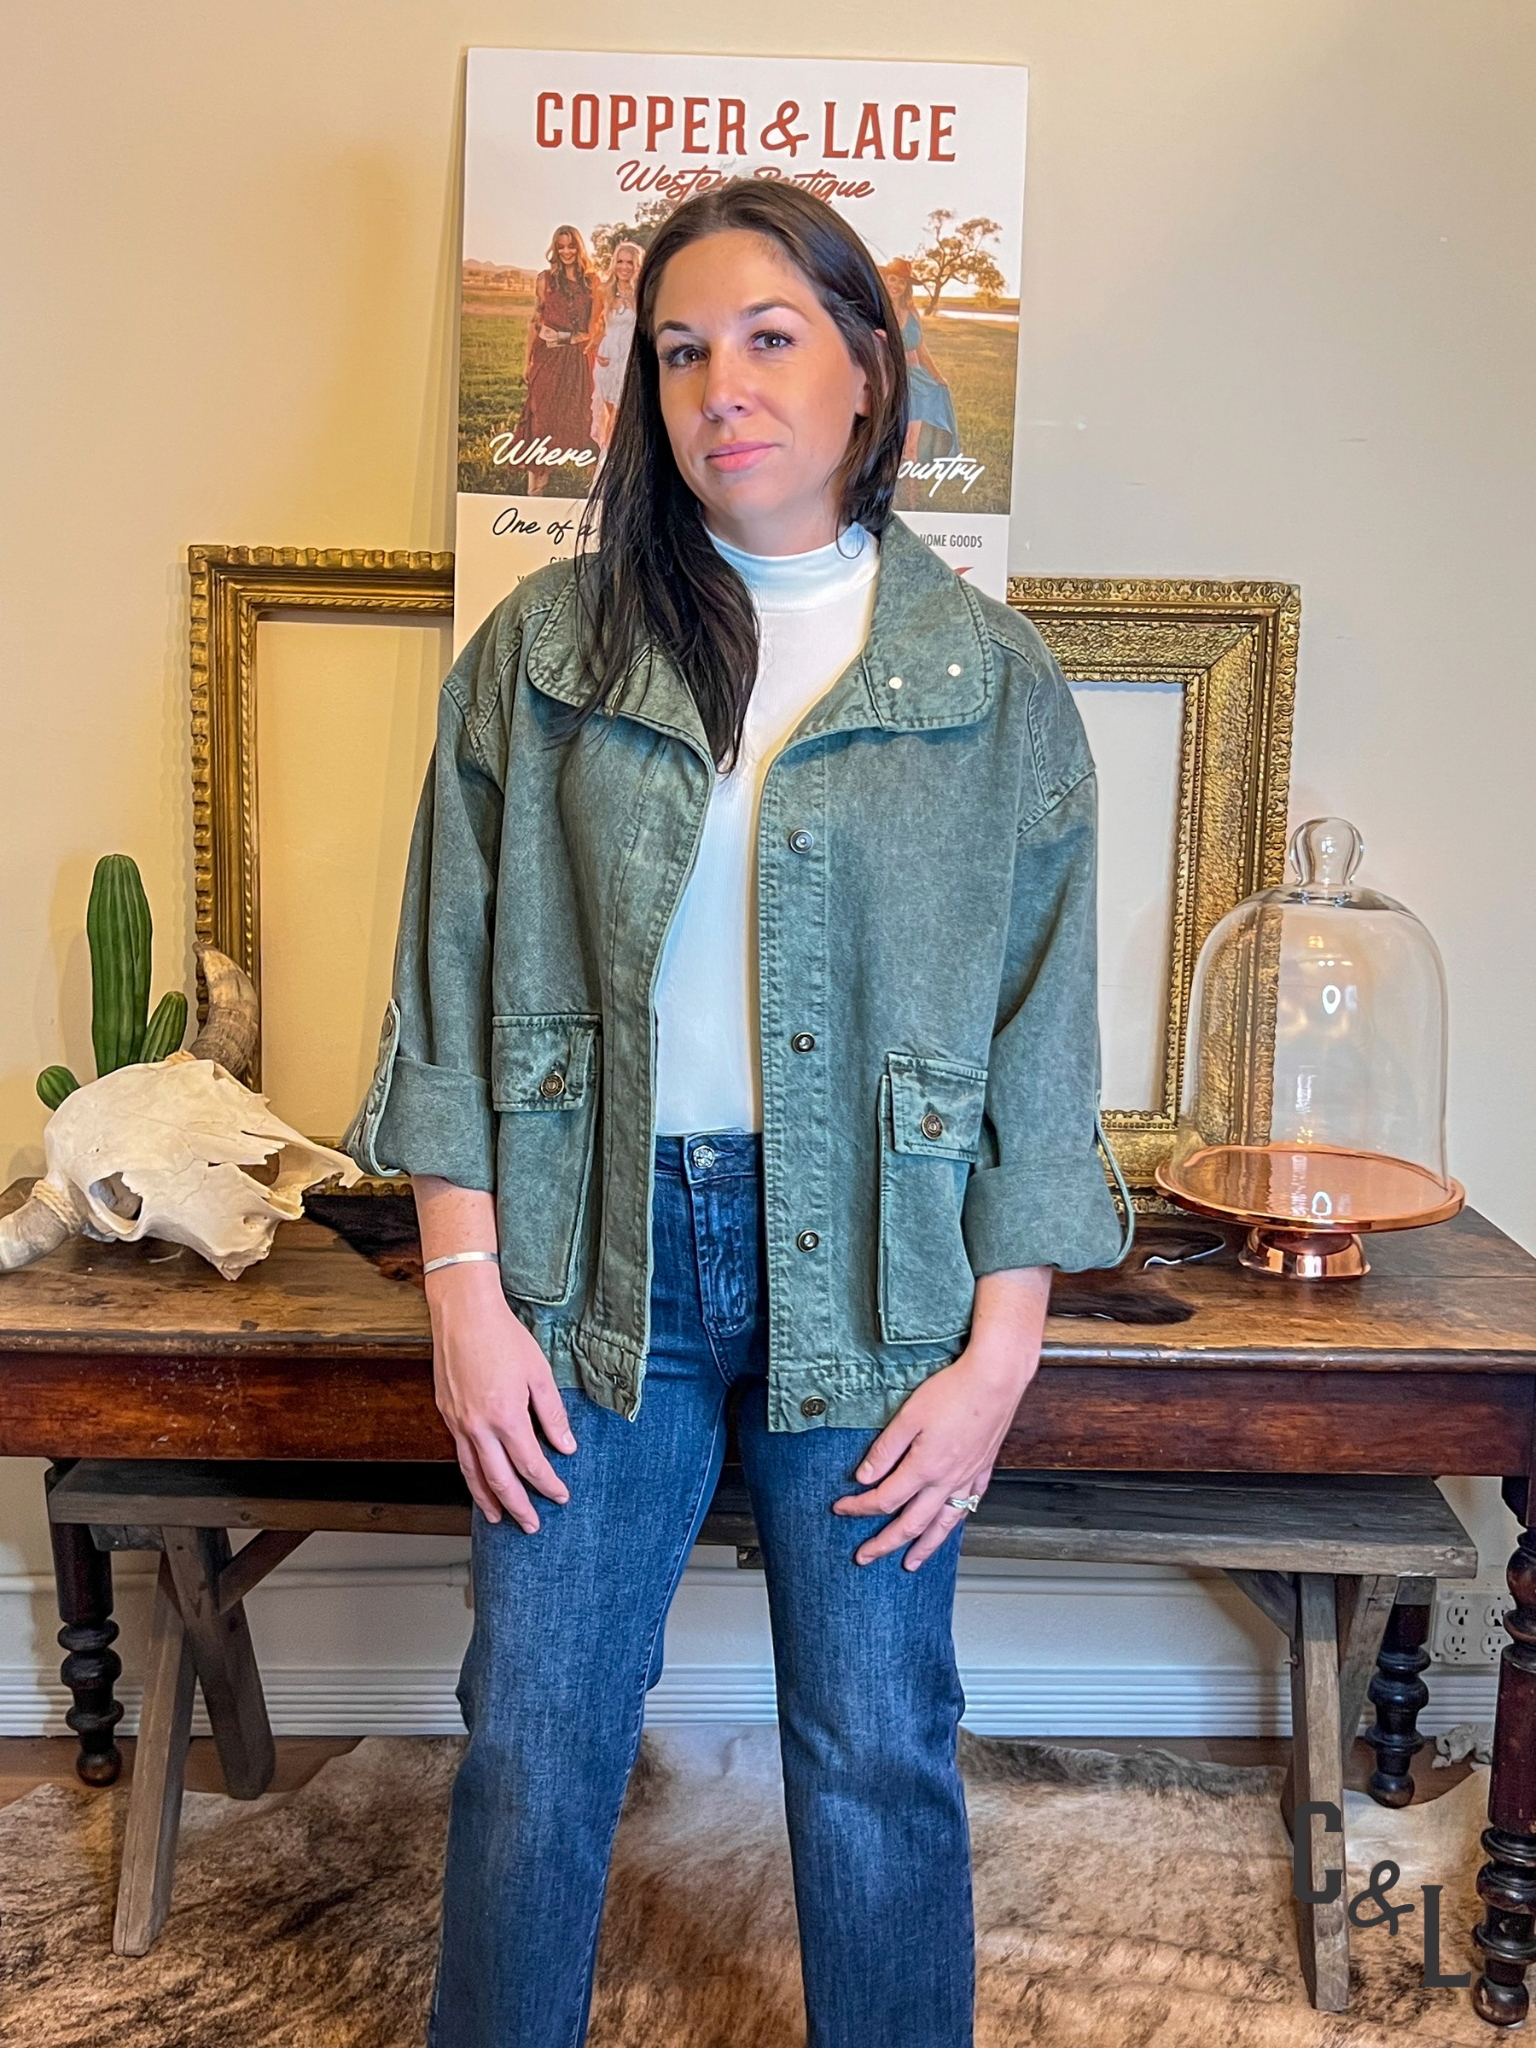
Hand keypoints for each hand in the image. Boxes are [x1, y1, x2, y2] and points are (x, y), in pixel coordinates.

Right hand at [425, 1262, 577, 1531]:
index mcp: (505, 1418)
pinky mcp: (447, 1413)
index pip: (531, 1465)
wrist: (463, 1314)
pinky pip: (460, 1454)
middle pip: (499, 1481)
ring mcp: (458, 1422)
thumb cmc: (504, 1338)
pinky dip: (470, 1475)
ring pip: (472, 1473)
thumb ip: (553, 1415)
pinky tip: (479, 1480)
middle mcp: (478, 1427)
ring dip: (487, 1500)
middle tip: (532, 1526)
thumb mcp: (539, 1374)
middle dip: (518, 1507)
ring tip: (498, 1518)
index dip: (548, 1485)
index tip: (561, 1497)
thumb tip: (566, 1447)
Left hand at [832, 1266, 1051, 1569]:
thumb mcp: (908, 1417)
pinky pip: (967, 1506)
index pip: (884, 1499)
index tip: (841, 1509)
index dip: (858, 1508)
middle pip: (910, 1524)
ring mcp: (967, 1478)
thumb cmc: (954, 1391)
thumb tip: (863, 1477)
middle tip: (865, 1557)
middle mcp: (946, 1481)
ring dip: (924, 1548)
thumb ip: (885, 1450)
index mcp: (924, 1468)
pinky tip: (949, 1525)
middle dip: (884, 1543)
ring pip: (942, 1525)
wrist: (996, 1380)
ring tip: (910, 1563)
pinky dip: (954, 1522)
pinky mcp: (983, 1469)